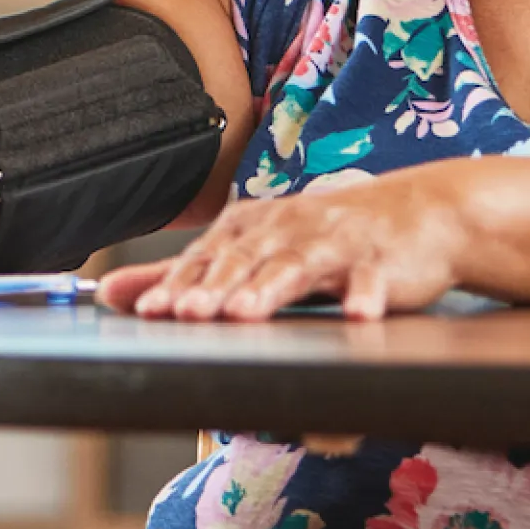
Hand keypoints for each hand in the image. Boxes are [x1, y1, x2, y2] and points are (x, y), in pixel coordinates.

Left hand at [100, 166, 474, 321]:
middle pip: (245, 260)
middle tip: (186, 314)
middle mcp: (288, 227)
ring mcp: (336, 240)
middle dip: (215, 287)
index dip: (177, 284)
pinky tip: (357, 315)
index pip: (206, 258)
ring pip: (298, 266)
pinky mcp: (381, 258)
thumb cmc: (329, 238)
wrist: (420, 213)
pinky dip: (364, 296)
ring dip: (271, 289)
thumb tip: (109, 292)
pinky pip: (370, 279)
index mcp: (253, 226)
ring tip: (246, 314)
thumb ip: (186, 274)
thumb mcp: (255, 249)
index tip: (149, 311)